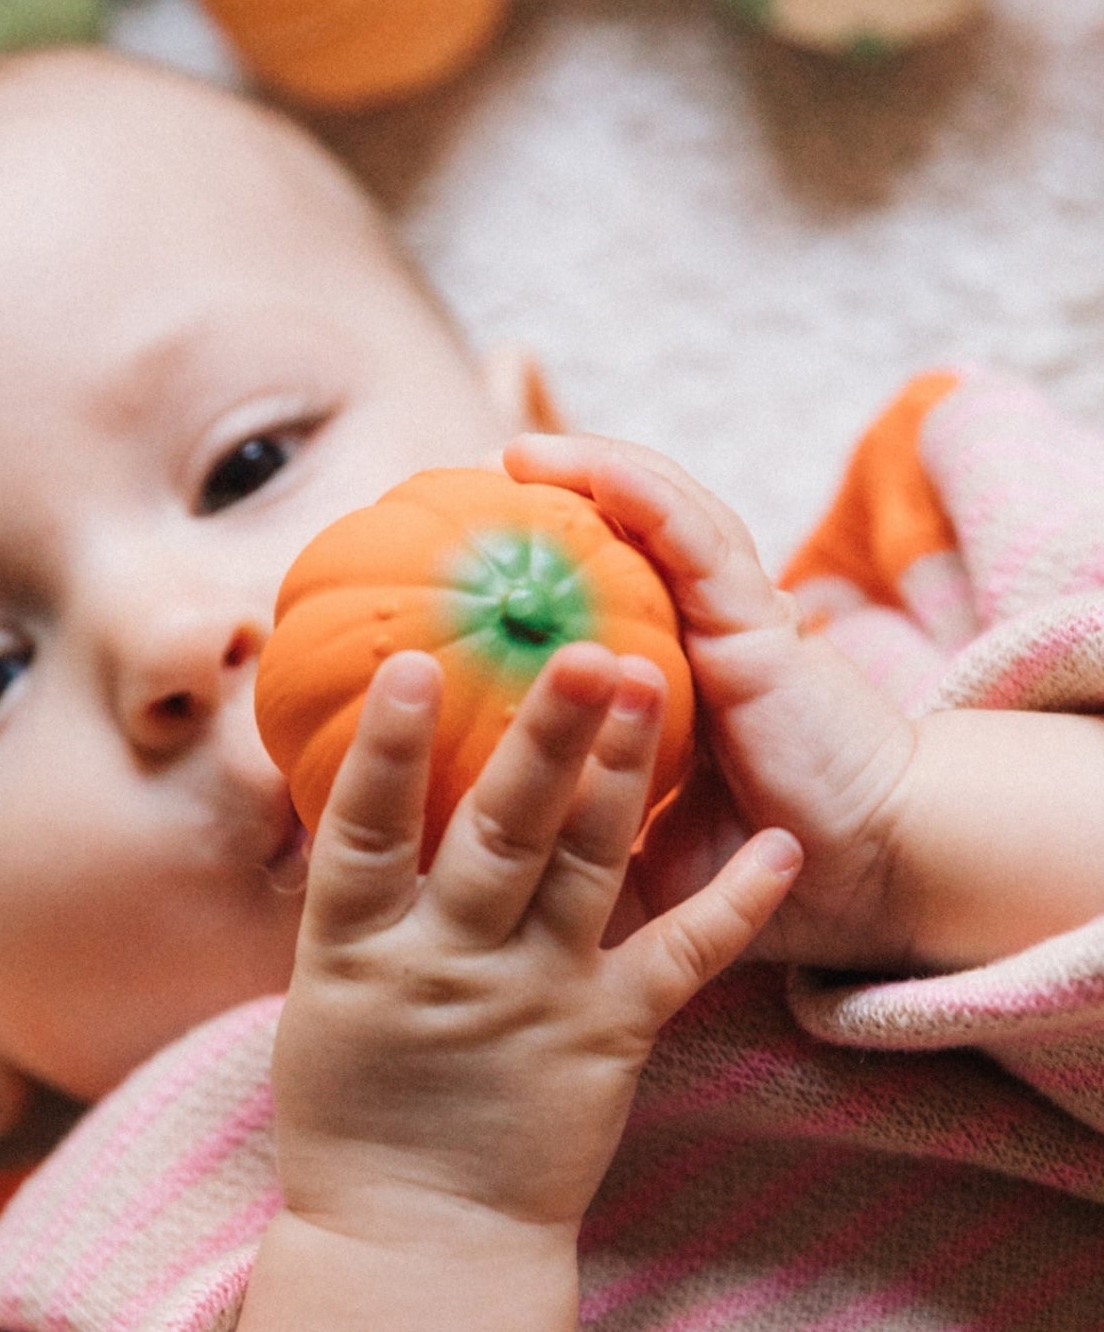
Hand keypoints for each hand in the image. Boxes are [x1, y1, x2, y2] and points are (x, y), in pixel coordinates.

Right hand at [272, 643, 799, 1242]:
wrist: (417, 1247)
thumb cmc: (357, 1114)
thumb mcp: (323, 999)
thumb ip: (353, 900)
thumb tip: (361, 787)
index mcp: (358, 952)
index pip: (366, 831)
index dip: (388, 747)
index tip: (415, 663)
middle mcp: (450, 963)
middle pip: (498, 833)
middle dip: (543, 739)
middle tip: (582, 650)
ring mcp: (534, 999)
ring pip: (587, 871)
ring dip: (623, 777)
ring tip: (653, 685)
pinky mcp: (608, 1037)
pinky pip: (680, 961)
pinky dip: (735, 907)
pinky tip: (782, 852)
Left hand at [503, 434, 920, 968]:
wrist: (868, 872)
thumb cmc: (767, 876)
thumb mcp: (644, 865)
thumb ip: (576, 852)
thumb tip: (474, 880)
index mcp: (676, 682)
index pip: (607, 599)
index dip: (545, 568)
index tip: (462, 560)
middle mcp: (701, 637)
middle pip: (626, 540)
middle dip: (556, 499)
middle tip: (469, 480)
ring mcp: (731, 619)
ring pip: (659, 516)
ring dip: (590, 470)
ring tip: (514, 451)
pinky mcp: (756, 619)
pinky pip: (692, 533)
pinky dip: (639, 491)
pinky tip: (583, 466)